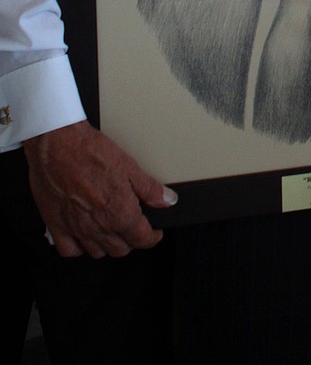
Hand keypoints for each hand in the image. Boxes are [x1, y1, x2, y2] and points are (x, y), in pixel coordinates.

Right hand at [23, 120, 176, 258]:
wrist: (58, 145)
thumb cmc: (90, 152)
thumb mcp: (129, 166)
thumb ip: (150, 189)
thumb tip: (167, 200)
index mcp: (119, 213)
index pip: (142, 239)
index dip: (152, 238)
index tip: (154, 234)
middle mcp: (98, 227)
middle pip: (120, 249)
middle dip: (131, 241)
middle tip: (134, 228)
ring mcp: (76, 229)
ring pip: (97, 252)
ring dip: (107, 245)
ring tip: (112, 231)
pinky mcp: (57, 226)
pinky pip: (70, 250)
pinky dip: (79, 248)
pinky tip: (84, 237)